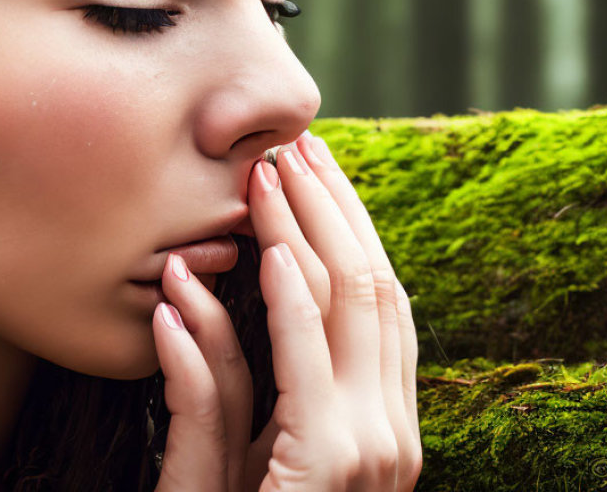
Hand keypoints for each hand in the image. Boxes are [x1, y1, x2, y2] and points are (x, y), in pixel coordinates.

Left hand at [150, 132, 420, 490]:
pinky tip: (273, 252)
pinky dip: (294, 302)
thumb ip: (235, 379)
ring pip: (349, 307)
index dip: (347, 226)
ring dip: (307, 233)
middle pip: (371, 287)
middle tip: (296, 146)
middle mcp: (392, 427)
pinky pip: (311, 364)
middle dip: (334, 210)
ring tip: (269, 175)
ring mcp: (372, 448)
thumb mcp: (241, 448)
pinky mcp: (330, 464)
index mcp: (381, 416)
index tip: (313, 170)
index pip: (375, 297)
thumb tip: (213, 292)